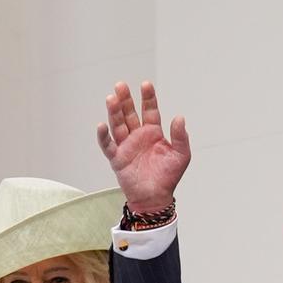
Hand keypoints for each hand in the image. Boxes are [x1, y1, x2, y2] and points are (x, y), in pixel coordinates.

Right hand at [95, 80, 190, 213]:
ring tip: (111, 98)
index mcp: (153, 132)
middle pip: (129, 113)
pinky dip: (103, 136)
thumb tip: (179, 117)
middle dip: (125, 100)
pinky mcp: (117, 158)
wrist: (156, 198)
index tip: (146, 85)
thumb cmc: (168, 177)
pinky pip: (108, 145)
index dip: (147, 98)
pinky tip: (102, 125)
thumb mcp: (181, 155)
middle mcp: (138, 136)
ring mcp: (126, 145)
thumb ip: (181, 137)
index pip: (149, 110)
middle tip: (121, 85)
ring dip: (114, 112)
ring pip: (117, 125)